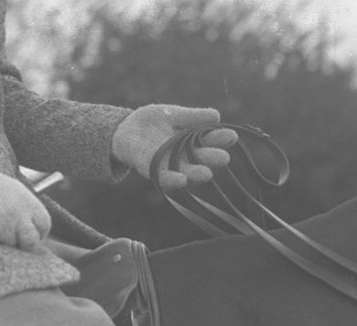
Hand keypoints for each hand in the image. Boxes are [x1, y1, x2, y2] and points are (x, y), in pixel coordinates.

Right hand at [0, 157, 50, 250]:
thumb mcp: (12, 189)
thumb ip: (25, 207)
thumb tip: (32, 223)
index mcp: (28, 202)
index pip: (44, 224)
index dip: (39, 232)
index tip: (33, 235)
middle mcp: (20, 216)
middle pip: (32, 240)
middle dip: (25, 243)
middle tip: (16, 241)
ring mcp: (5, 228)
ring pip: (12, 244)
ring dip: (6, 241)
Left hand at [112, 104, 237, 190]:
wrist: (124, 130)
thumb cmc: (152, 122)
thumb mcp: (173, 115)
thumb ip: (192, 117)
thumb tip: (216, 115)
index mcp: (192, 141)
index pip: (209, 140)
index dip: (220, 139)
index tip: (232, 135)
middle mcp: (183, 156)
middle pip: (200, 158)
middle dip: (211, 158)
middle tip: (224, 158)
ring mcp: (168, 165)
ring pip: (184, 171)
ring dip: (195, 174)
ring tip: (207, 174)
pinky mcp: (151, 170)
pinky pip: (162, 177)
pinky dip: (172, 180)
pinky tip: (181, 180)